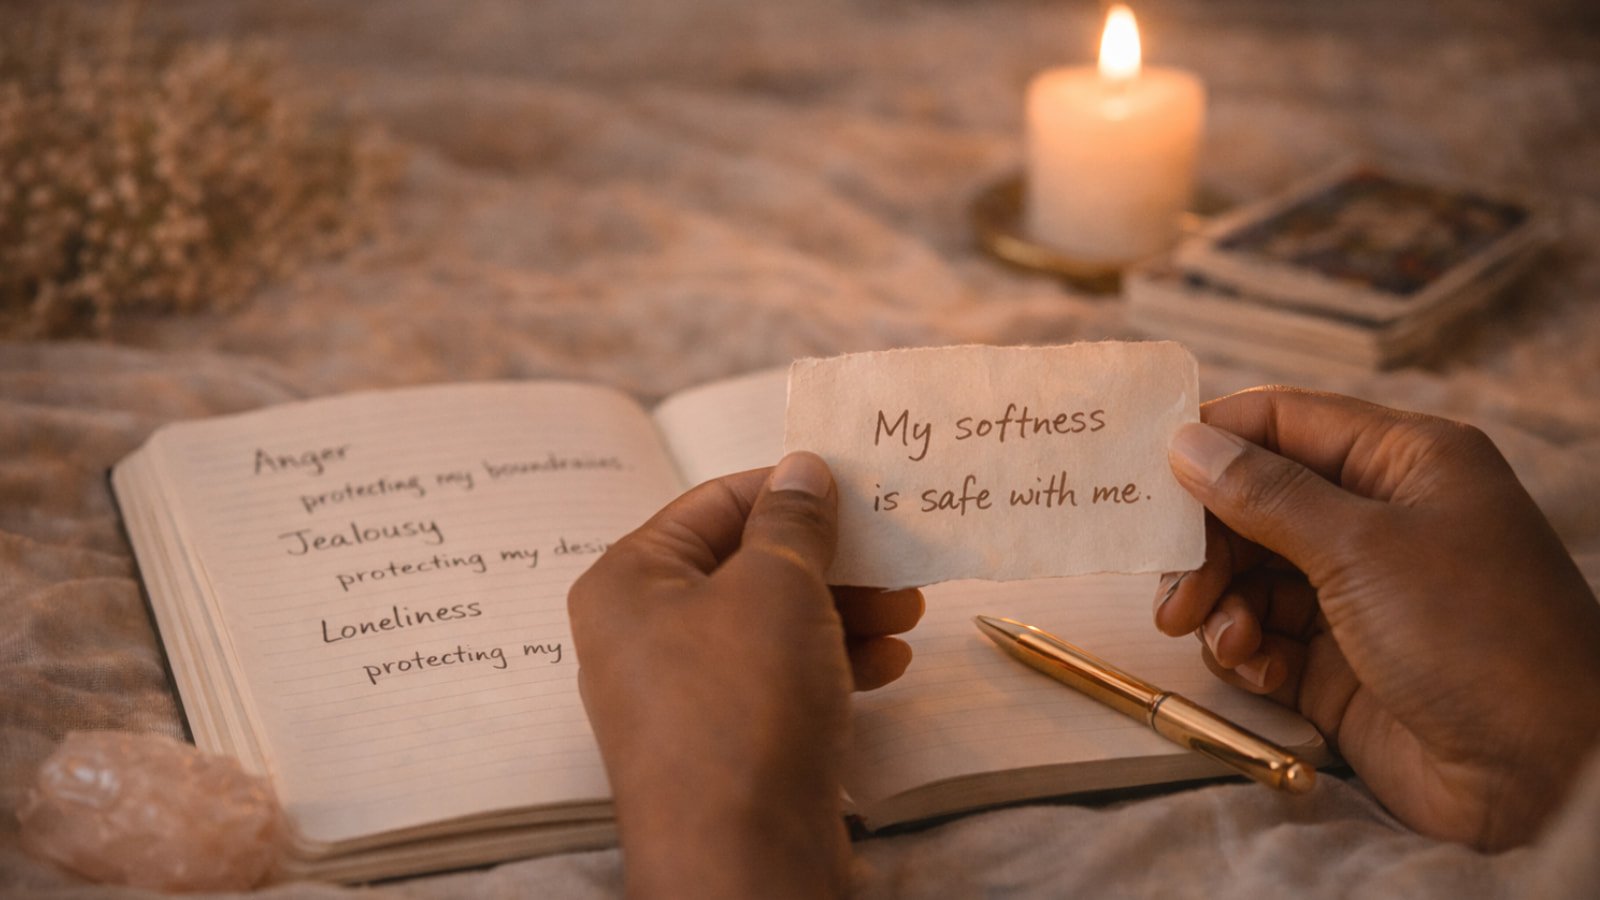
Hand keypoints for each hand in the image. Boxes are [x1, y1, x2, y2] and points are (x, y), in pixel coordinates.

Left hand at [568, 452, 923, 897]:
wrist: (739, 856)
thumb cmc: (742, 703)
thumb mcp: (777, 585)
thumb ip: (793, 519)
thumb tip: (802, 468)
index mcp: (629, 580)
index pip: (715, 503)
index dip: (790, 488)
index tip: (859, 488)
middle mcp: (641, 634)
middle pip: (746, 566)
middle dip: (830, 560)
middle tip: (898, 554)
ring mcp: (679, 695)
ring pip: (769, 627)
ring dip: (842, 611)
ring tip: (908, 612)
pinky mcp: (721, 745)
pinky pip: (776, 682)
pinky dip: (830, 664)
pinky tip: (889, 667)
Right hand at [1155, 387, 1599, 850]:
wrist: (1542, 775)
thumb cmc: (1475, 636)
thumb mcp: (1362, 549)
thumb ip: (1266, 494)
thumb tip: (1187, 441)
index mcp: (1405, 463)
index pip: (1286, 423)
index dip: (1213, 439)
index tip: (1144, 469)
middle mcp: (1382, 520)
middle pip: (1257, 502)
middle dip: (1206, 541)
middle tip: (1171, 586)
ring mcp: (1362, 594)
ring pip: (1252, 574)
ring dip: (1218, 601)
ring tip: (1211, 634)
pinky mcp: (1343, 665)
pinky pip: (1265, 637)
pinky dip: (1245, 649)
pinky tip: (1251, 667)